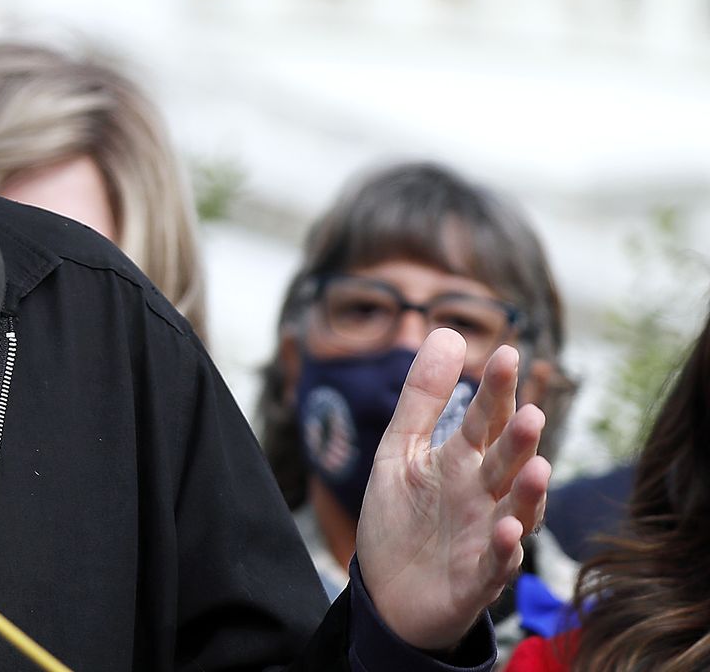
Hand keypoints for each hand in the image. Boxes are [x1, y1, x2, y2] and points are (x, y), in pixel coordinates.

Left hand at [356, 329, 549, 651]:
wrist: (388, 593)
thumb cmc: (402, 517)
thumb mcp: (401, 450)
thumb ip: (422, 397)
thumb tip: (446, 331)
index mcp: (464, 461)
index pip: (486, 419)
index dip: (496, 390)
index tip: (506, 353)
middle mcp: (484, 495)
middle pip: (506, 462)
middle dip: (519, 440)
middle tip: (531, 413)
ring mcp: (485, 536)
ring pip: (517, 510)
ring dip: (529, 492)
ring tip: (536, 466)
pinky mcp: (477, 578)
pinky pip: (497, 563)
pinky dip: (505, 549)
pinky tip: (508, 531)